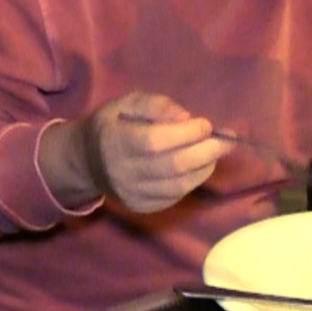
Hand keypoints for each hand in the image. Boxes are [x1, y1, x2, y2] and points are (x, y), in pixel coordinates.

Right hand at [47, 92, 230, 213]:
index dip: (186, 134)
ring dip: (204, 168)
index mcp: (116, 141)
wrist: (85, 162)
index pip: (156, 141)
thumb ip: (155, 105)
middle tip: (226, 140)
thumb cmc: (111, 125)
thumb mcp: (126, 103)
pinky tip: (198, 167)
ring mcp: (132, 193)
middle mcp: (124, 171)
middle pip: (173, 166)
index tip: (206, 124)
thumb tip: (186, 118)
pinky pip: (174, 197)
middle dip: (206, 152)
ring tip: (215, 153)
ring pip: (178, 186)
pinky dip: (192, 182)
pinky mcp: (140, 206)